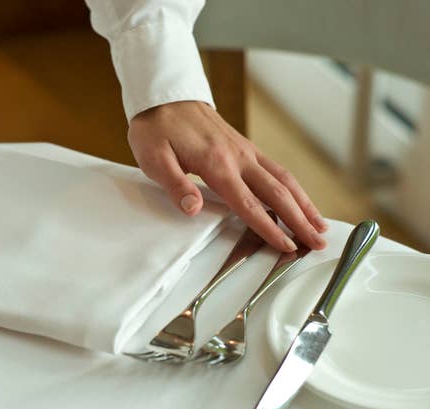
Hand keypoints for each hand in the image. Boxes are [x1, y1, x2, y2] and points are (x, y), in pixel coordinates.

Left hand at [128, 101, 326, 251]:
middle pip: (277, 194)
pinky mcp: (245, 147)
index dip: (269, 228)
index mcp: (216, 164)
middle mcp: (238, 157)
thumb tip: (193, 208)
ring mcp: (245, 151)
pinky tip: (299, 199)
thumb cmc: (157, 128)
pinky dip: (293, 187)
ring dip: (304, 203)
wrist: (165, 96)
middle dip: (300, 220)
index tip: (287, 246)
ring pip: (284, 179)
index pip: (248, 204)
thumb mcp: (154, 157)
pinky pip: (276, 169)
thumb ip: (175, 184)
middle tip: (318, 243)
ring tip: (320, 225)